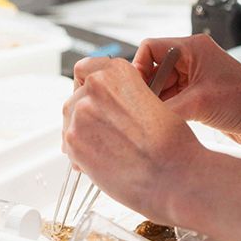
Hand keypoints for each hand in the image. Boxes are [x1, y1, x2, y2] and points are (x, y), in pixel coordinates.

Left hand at [63, 57, 205, 223]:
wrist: (171, 172)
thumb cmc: (170, 142)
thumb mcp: (150, 101)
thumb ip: (122, 98)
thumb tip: (108, 110)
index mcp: (116, 71)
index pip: (85, 69)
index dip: (89, 85)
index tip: (93, 97)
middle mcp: (95, 86)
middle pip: (75, 97)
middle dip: (86, 114)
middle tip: (104, 134)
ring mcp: (81, 112)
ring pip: (70, 121)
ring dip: (83, 134)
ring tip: (107, 151)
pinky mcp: (73, 140)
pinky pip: (68, 145)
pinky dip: (80, 154)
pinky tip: (102, 163)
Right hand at [132, 33, 240, 152]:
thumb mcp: (199, 104)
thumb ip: (164, 107)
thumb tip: (137, 115)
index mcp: (193, 48)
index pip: (150, 48)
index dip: (138, 68)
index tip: (134, 90)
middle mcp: (193, 60)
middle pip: (153, 69)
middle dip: (146, 89)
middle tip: (140, 109)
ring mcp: (196, 79)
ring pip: (162, 87)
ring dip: (157, 103)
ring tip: (152, 120)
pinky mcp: (200, 98)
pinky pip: (173, 101)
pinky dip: (166, 112)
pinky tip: (165, 124)